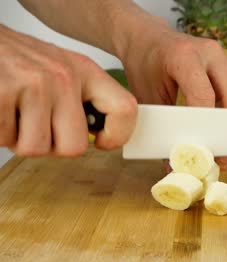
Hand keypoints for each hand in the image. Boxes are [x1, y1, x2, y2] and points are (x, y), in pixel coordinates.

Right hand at [0, 24, 136, 156]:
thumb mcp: (63, 68)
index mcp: (85, 72)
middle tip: (40, 126)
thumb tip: (102, 134)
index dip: (117, 135)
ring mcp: (34, 85)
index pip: (125, 109)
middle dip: (53, 145)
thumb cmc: (20, 59)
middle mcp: (64, 77)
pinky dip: (1, 133)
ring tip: (16, 114)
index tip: (102, 141)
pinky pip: (5, 140)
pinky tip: (2, 111)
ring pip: (36, 149)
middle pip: (75, 147)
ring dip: (21, 139)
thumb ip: (84, 99)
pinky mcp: (2, 93)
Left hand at [115, 15, 226, 169]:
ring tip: (226, 150)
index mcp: (184, 56)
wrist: (146, 36)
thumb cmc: (142, 64)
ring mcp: (222, 56)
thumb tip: (174, 167)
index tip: (204, 153)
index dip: (207, 128)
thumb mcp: (146, 96)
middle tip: (224, 158)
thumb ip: (162, 129)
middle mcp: (209, 52)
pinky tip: (224, 132)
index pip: (205, 96)